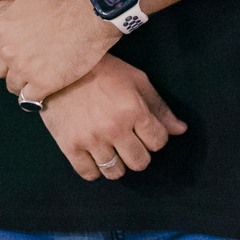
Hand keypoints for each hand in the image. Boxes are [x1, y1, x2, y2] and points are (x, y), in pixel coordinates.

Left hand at [0, 0, 117, 102]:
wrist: (93, 12)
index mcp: (0, 28)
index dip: (1, 47)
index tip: (18, 44)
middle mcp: (8, 50)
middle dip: (10, 65)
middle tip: (30, 58)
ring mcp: (25, 69)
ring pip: (12, 85)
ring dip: (22, 80)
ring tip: (38, 71)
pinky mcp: (44, 83)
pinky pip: (29, 98)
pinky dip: (34, 94)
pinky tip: (45, 84)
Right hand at [38, 55, 187, 181]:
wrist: (58, 66)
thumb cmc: (102, 70)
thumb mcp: (135, 80)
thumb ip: (159, 107)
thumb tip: (180, 130)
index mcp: (133, 109)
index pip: (158, 142)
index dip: (154, 137)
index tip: (143, 129)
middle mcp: (113, 127)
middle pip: (140, 162)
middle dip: (138, 153)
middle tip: (127, 140)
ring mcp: (90, 138)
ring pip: (116, 172)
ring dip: (117, 163)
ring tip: (110, 148)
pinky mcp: (69, 145)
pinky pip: (89, 174)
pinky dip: (94, 168)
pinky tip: (93, 153)